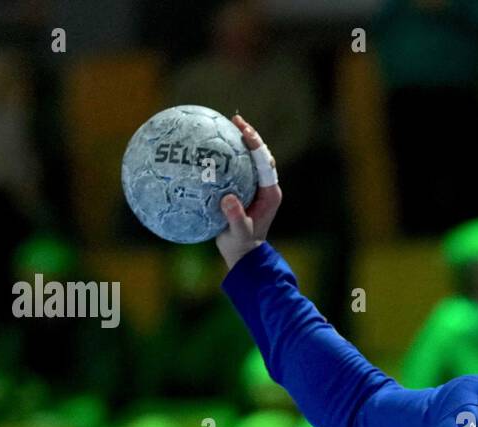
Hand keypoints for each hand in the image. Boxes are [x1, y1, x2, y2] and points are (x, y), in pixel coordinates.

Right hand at [216, 114, 281, 270]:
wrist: (244, 255)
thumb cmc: (242, 246)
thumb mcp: (238, 233)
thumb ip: (235, 217)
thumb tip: (228, 199)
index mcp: (269, 194)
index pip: (265, 163)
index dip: (256, 145)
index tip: (244, 130)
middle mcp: (265, 187)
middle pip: (260, 155)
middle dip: (250, 136)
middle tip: (236, 119)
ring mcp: (255, 188)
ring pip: (249, 159)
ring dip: (239, 142)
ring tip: (225, 124)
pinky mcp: (244, 190)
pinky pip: (235, 168)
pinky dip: (225, 157)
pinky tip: (207, 147)